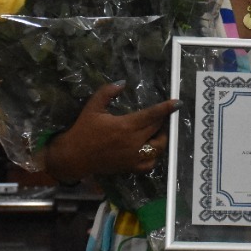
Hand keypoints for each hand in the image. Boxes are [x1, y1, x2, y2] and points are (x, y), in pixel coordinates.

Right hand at [44, 83, 179, 181]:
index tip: (177, 103)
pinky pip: (149, 164)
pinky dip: (154, 156)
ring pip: (158, 148)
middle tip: (163, 114)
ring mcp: (133, 157)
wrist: (73, 157)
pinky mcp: (130, 167)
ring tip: (158, 130)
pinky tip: (150, 147)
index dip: (166, 108)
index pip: (152, 115)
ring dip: (161, 138)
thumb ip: (107, 92)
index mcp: (126, 126)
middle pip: (157, 129)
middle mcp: (133, 142)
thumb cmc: (83, 131)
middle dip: (163, 121)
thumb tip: (122, 82)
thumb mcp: (93, 108)